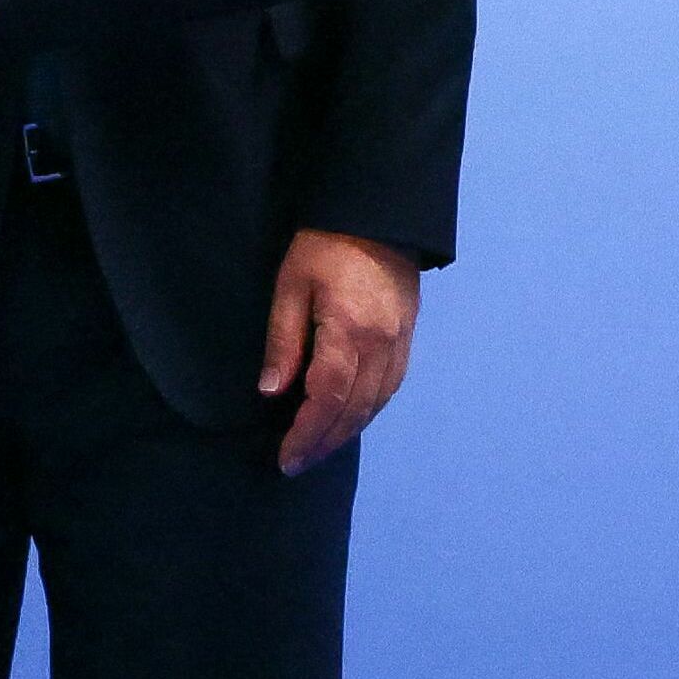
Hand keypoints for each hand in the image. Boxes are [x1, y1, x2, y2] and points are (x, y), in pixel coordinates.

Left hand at [257, 229, 422, 474]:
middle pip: (354, 410)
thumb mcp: (291, 286)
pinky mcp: (407, 339)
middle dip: (324, 443)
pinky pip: (390, 388)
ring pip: (376, 404)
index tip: (286, 457)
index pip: (327, 398)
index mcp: (350, 331)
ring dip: (346, 433)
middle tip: (296, 464)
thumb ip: (284, 340)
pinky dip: (367, 411)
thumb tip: (272, 392)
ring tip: (317, 449)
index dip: (306, 434)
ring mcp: (400, 344)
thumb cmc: (325, 245)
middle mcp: (382, 345)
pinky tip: (349, 419)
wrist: (379, 215)